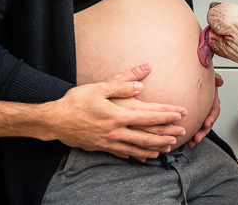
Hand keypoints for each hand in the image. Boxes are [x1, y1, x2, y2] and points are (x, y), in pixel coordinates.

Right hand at [46, 64, 187, 160]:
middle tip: (181, 133)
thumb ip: (122, 85)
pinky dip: (136, 154)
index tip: (181, 113)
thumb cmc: (76, 101)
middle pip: (148, 135)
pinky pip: (124, 153)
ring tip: (167, 147)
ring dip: (154, 147)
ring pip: (138, 147)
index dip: (167, 115)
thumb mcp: (99, 87)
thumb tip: (142, 82)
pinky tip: (142, 156)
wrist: (56, 120)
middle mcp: (117, 130)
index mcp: (118, 114)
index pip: (149, 115)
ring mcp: (110, 141)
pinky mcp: (102, 146)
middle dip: (166, 133)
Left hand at [187, 72, 223, 147]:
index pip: (214, 111)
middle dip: (203, 132)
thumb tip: (220, 81)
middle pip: (208, 123)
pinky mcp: (193, 117)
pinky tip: (186, 142)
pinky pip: (193, 127)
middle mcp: (207, 109)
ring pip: (201, 128)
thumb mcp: (207, 75)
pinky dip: (190, 135)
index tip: (206, 123)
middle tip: (197, 138)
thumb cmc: (199, 77)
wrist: (189, 78)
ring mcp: (201, 114)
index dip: (211, 118)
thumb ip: (214, 77)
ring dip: (197, 136)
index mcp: (212, 100)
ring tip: (191, 143)